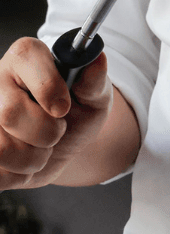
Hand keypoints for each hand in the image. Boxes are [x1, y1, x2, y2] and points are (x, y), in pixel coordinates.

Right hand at [0, 38, 111, 188]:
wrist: (65, 142)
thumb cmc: (78, 110)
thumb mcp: (95, 96)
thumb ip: (95, 81)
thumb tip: (97, 59)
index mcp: (25, 58)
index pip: (26, 57)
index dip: (48, 86)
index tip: (64, 108)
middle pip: (9, 113)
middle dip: (47, 132)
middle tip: (58, 130)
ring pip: (1, 149)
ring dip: (34, 159)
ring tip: (42, 148)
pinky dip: (19, 176)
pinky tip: (24, 162)